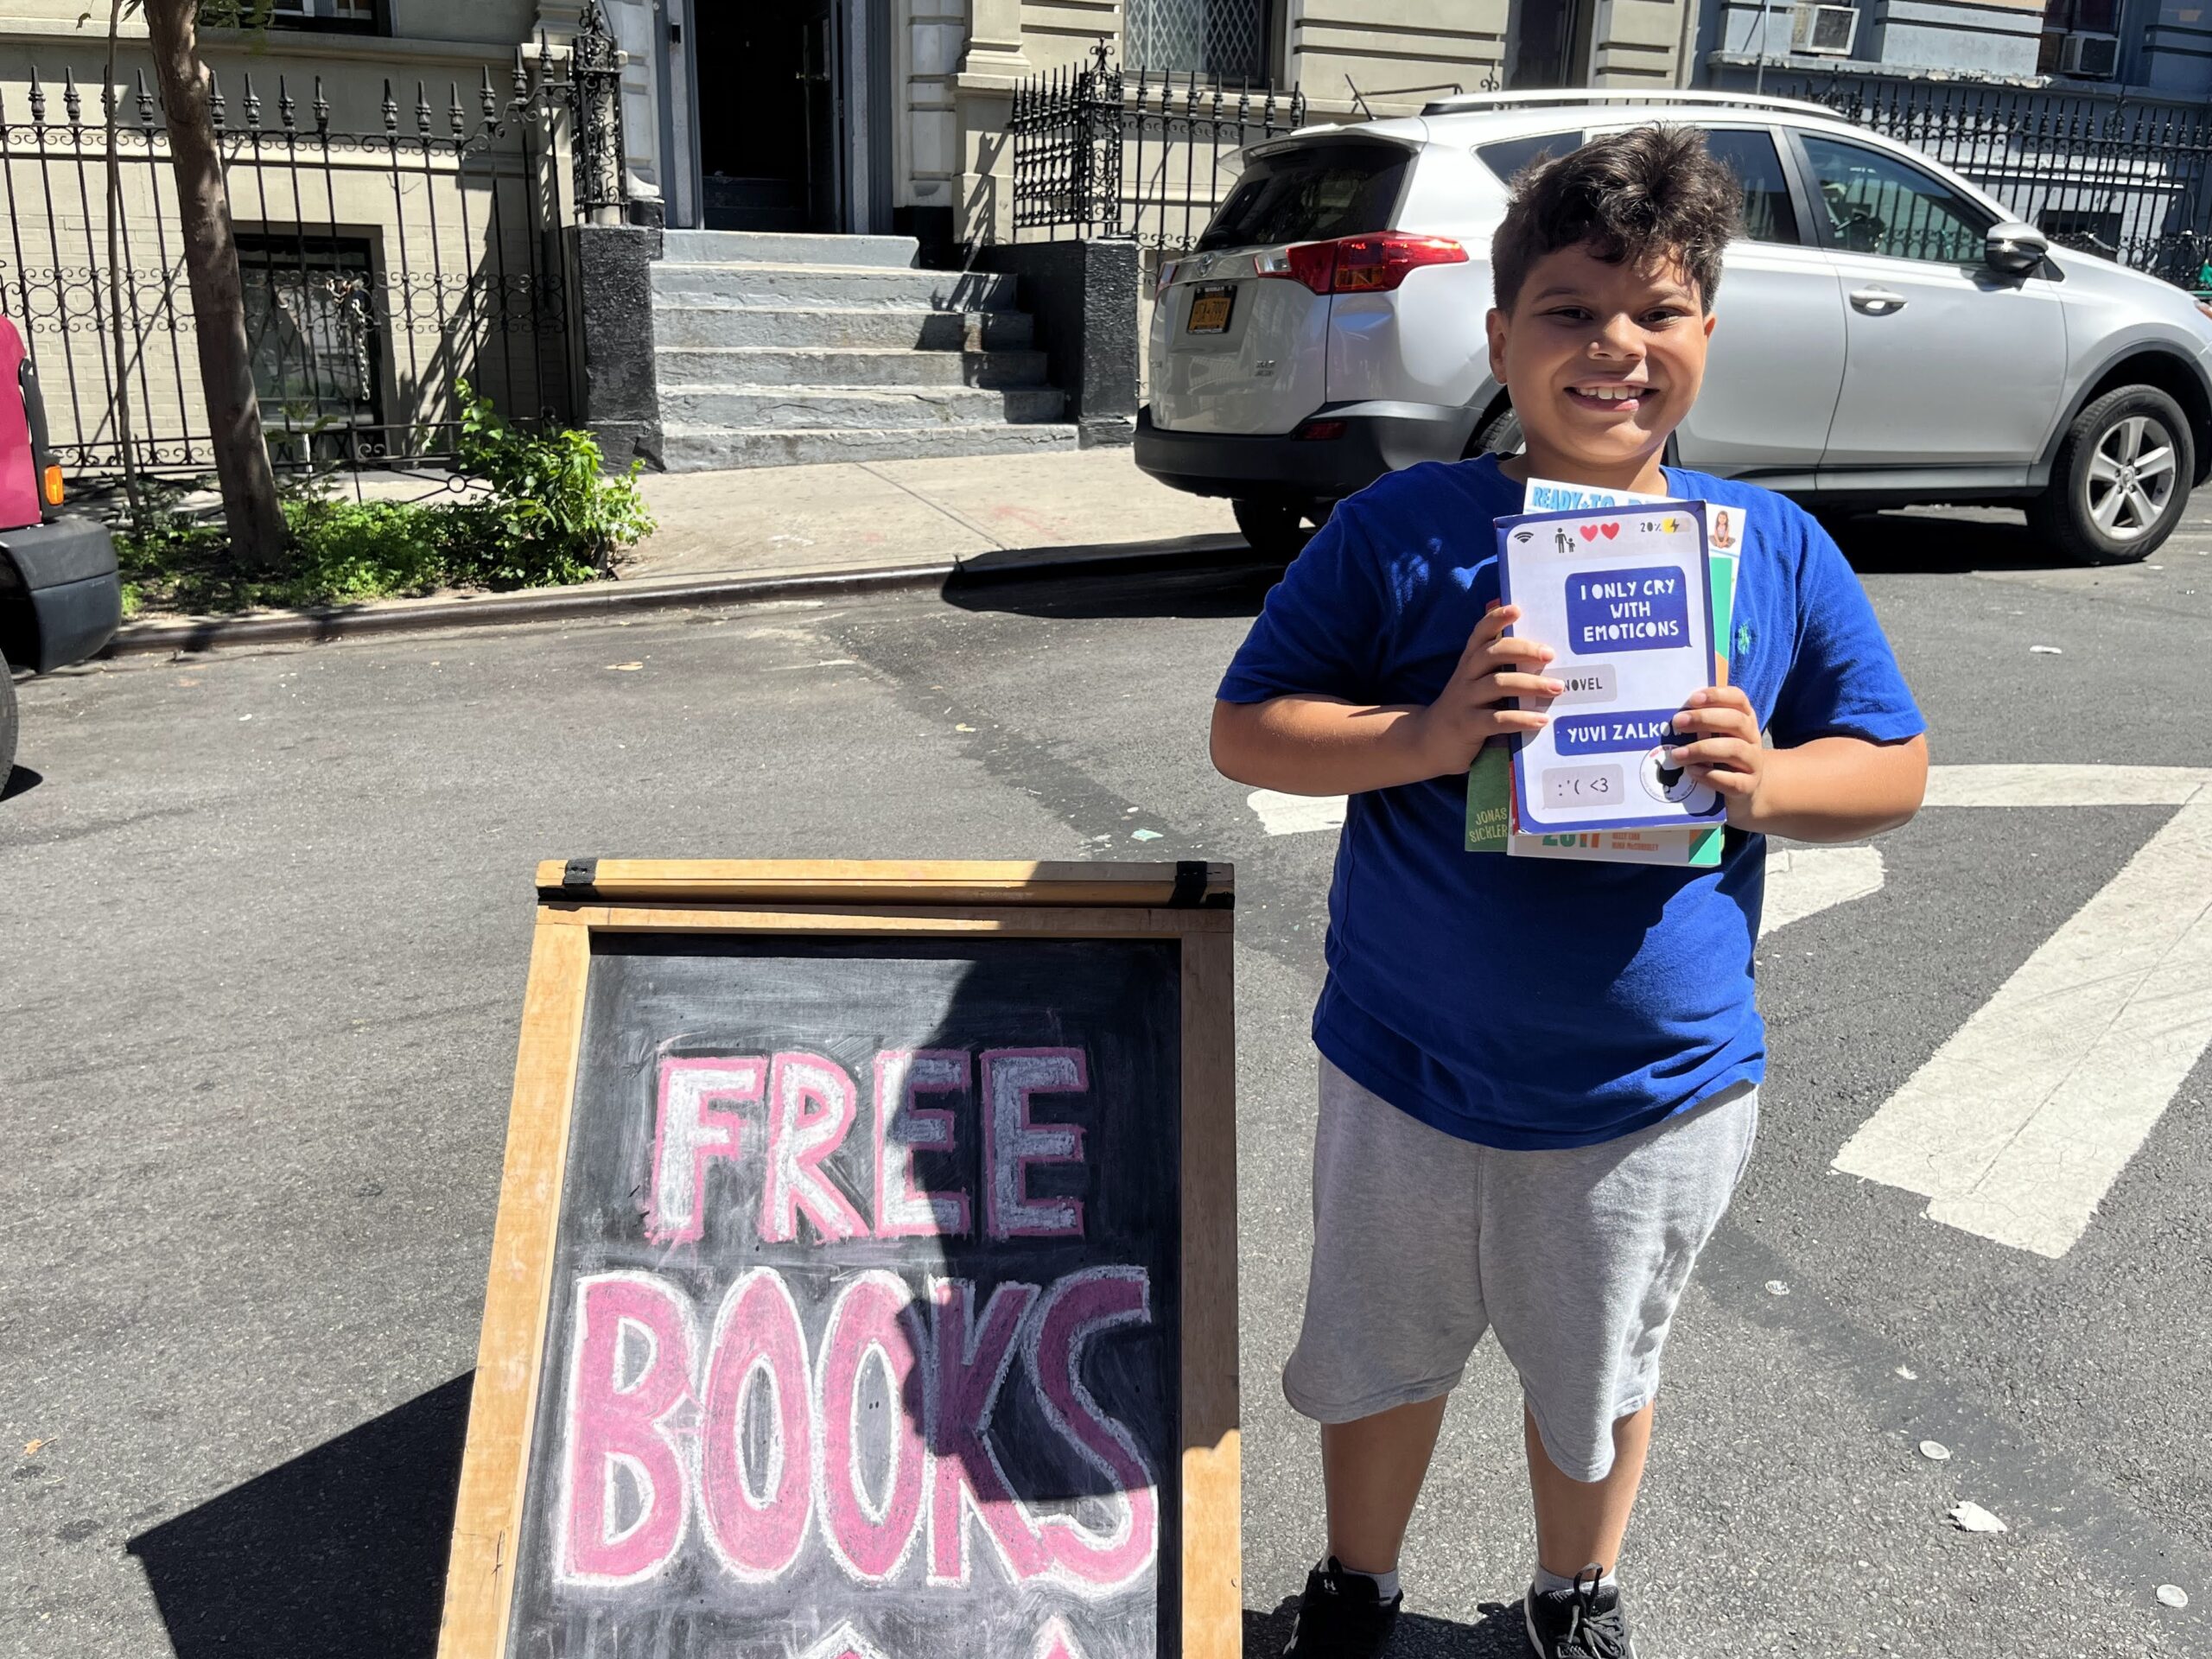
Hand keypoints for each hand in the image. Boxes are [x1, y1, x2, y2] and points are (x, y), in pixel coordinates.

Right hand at [1410, 603, 1561, 774]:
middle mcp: (1465, 678)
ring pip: (1497, 684)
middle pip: (1491, 653)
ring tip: (1556, 687)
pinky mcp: (1467, 726)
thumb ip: (1497, 671)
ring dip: (1530, 684)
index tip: (1517, 609)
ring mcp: (1464, 701)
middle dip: (1522, 650)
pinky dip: (1521, 719)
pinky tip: (1542, 719)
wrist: (1427, 744)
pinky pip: (1497, 720)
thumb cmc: (1463, 711)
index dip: (1496, 619)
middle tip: (1550, 654)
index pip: (1480, 634)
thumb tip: (1541, 660)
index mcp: (1468, 664)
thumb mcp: (1473, 686)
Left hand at [1668, 685, 1766, 820]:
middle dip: (1704, 719)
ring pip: (1734, 749)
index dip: (1717, 696)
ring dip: (1702, 749)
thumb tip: (1673, 717)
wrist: (1744, 790)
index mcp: (1745, 719)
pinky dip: (1709, 775)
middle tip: (1677, 723)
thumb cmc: (1722, 758)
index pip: (1738, 699)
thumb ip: (1700, 725)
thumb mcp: (1715, 737)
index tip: (1692, 699)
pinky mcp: (1748, 786)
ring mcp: (1753, 763)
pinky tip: (1692, 772)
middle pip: (1735, 721)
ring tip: (1677, 755)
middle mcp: (1752, 738)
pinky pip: (1732, 780)